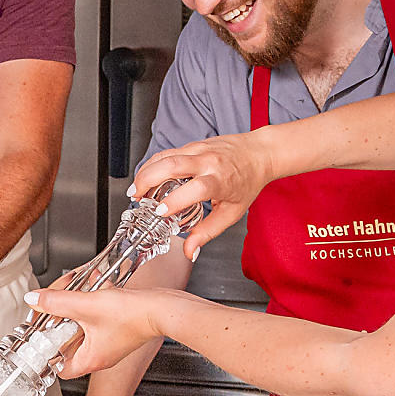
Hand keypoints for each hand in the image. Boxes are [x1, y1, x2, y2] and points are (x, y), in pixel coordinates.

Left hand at [24, 286, 160, 377]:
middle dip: (60, 321)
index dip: (47, 353)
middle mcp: (100, 355)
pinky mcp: (118, 329)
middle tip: (55, 308)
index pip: (59, 368)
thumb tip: (34, 299)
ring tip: (75, 290)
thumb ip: (56, 301)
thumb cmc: (133, 315)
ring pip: (83, 327)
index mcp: (90, 359)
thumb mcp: (86, 305)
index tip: (41, 336)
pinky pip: (97, 318)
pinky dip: (92, 302)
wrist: (162, 308)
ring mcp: (110, 343)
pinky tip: (94, 285)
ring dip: (77, 307)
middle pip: (68, 343)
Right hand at [131, 131, 274, 259]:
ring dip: (145, 171)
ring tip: (136, 189)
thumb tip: (190, 251)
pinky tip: (147, 177)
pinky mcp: (193, 144)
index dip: (175, 199)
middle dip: (148, 179)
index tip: (160, 211)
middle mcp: (209, 162)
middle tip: (135, 197)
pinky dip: (153, 164)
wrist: (258, 153)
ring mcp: (199, 149)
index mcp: (221, 180)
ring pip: (165, 156)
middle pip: (172, 165)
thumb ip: (207, 232)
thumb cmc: (247, 182)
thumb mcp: (232, 213)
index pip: (196, 188)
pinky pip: (167, 152)